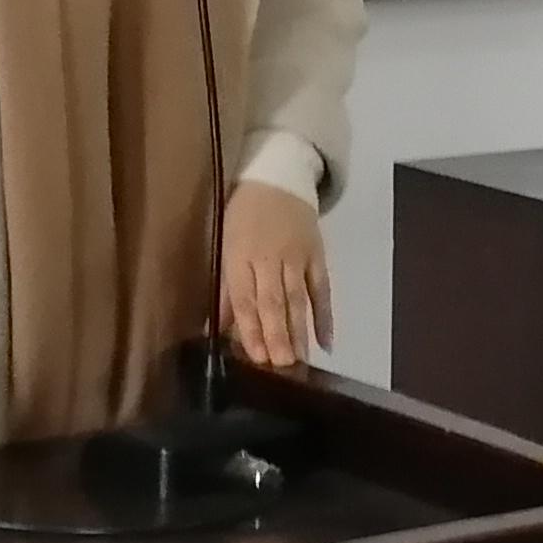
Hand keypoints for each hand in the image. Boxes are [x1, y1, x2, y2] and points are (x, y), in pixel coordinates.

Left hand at [220, 177, 332, 371]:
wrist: (279, 176)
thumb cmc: (244, 216)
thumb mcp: (226, 245)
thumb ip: (227, 290)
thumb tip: (216, 331)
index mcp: (241, 256)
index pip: (247, 298)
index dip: (252, 327)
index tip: (257, 356)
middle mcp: (270, 258)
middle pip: (274, 300)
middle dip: (277, 334)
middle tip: (282, 365)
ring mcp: (298, 256)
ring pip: (298, 297)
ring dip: (299, 330)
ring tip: (300, 361)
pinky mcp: (318, 254)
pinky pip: (323, 288)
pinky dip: (325, 314)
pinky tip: (326, 341)